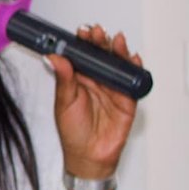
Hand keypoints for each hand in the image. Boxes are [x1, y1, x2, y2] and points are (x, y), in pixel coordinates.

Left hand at [47, 23, 140, 181]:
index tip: (81, 32)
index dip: (82, 42)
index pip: (82, 55)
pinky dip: (134, 68)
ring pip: (117, 63)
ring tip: (116, 40)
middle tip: (97, 32)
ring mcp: (113, 88)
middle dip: (100, 41)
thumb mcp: (64, 103)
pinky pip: (132, 80)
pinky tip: (132, 58)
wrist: (89, 157)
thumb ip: (63, 79)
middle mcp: (96, 80)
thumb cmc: (73, 132)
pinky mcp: (127, 98)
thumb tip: (54, 58)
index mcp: (78, 79)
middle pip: (101, 55)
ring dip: (118, 50)